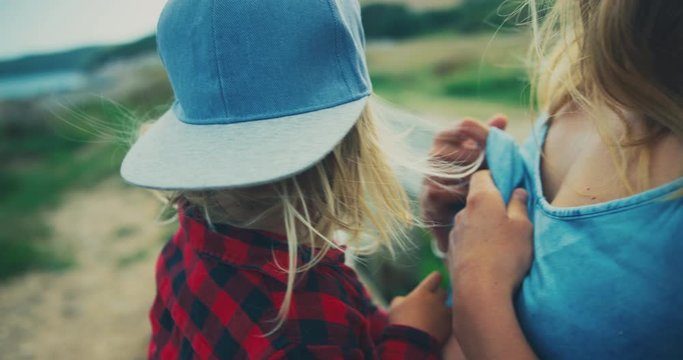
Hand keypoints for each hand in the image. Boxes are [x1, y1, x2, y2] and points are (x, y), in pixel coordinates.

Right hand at [388, 272, 450, 343]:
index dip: (435, 279)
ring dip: (442, 309)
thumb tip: (406, 300)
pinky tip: (438, 326)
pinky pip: (450, 320)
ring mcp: (444, 313)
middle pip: (443, 291)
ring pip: (448, 306)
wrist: (411, 342)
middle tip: (430, 302)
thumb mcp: (395, 305)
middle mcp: (436, 299)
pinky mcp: (449, 326)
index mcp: (423, 292)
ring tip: (435, 316)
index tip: (434, 281)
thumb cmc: (400, 321)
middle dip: (438, 295)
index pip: (436, 277)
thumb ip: (404, 298)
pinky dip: (445, 321)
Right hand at [421, 115, 507, 252]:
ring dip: (476, 180)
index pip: (465, 125)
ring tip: (489, 188)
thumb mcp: (483, 160)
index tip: (501, 147)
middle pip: (465, 148)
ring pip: (457, 171)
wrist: (456, 224)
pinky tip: (476, 202)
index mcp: (447, 140)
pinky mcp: (428, 199)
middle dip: (483, 162)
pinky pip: (449, 193)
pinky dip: (465, 197)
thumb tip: (501, 117)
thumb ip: (490, 139)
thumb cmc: (472, 185)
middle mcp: (434, 156)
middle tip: (498, 171)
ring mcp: (428, 177)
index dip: (487, 133)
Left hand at [448, 170, 532, 299]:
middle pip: (476, 200)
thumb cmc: (506, 255)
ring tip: (500, 243)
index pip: (482, 176)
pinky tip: (487, 258)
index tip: (507, 188)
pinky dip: (475, 243)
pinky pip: (465, 240)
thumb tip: (517, 191)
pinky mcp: (451, 251)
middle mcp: (463, 212)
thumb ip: (519, 206)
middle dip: (491, 205)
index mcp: (481, 199)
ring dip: (483, 226)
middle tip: (510, 219)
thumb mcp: (523, 228)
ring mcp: (454, 232)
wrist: (478, 290)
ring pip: (470, 221)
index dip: (494, 178)